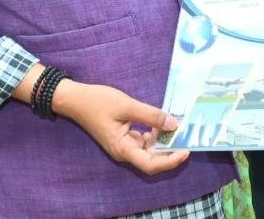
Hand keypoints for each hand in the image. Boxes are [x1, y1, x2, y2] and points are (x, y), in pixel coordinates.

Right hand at [54, 81, 188, 174]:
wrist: (76, 99)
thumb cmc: (99, 102)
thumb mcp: (127, 106)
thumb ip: (151, 116)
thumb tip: (174, 124)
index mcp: (123, 149)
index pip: (150, 164)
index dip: (170, 161)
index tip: (186, 150)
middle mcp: (124, 151)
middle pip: (152, 159)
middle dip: (170, 150)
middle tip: (187, 137)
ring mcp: (124, 144)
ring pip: (149, 149)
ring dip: (163, 140)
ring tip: (180, 127)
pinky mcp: (124, 136)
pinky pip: (143, 140)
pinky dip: (155, 133)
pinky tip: (163, 121)